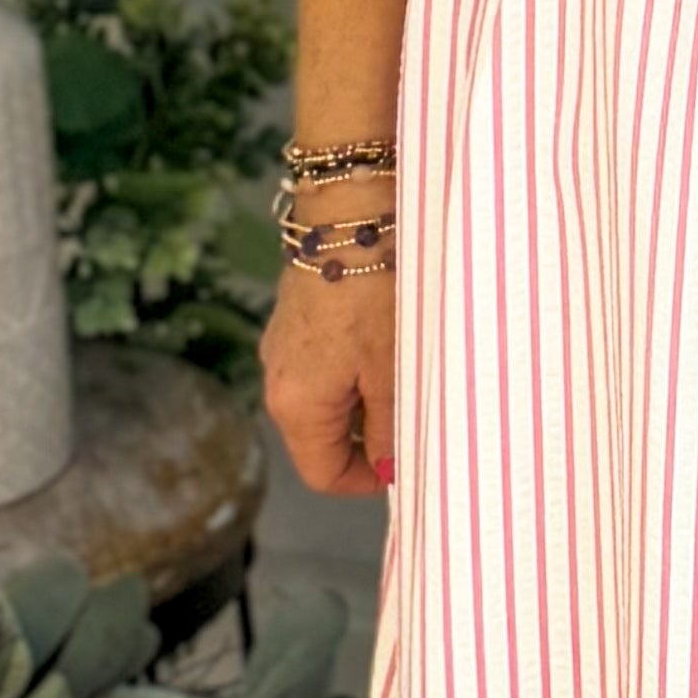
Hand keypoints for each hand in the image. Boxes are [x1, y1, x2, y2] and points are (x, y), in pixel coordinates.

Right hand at [262, 255, 399, 496]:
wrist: (348, 215)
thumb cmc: (372, 294)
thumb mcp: (393, 372)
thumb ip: (391, 429)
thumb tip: (390, 467)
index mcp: (296, 406)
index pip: (323, 474)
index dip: (366, 481)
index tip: (407, 464)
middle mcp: (279, 382)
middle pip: (323, 439)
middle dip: (370, 439)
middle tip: (417, 415)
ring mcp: (283, 349)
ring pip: (326, 401)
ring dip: (367, 401)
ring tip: (407, 373)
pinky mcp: (295, 321)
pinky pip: (324, 366)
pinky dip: (356, 369)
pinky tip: (388, 343)